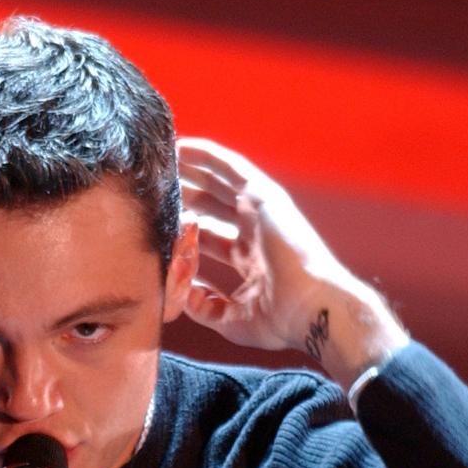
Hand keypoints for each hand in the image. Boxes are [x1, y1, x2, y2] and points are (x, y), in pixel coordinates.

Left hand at [177, 137, 408, 384]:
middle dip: (185, 195)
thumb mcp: (232, 318)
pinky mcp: (264, 197)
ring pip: (219, 181)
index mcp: (250, 261)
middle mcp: (255, 232)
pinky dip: (207, 155)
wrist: (312, 309)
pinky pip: (231, 167)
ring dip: (192, 169)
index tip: (159, 222)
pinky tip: (182, 147)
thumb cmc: (280, 320)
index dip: (186, 229)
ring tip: (163, 159)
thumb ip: (205, 307)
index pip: (210, 237)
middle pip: (212, 206)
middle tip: (155, 186)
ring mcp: (260, 213)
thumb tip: (183, 295)